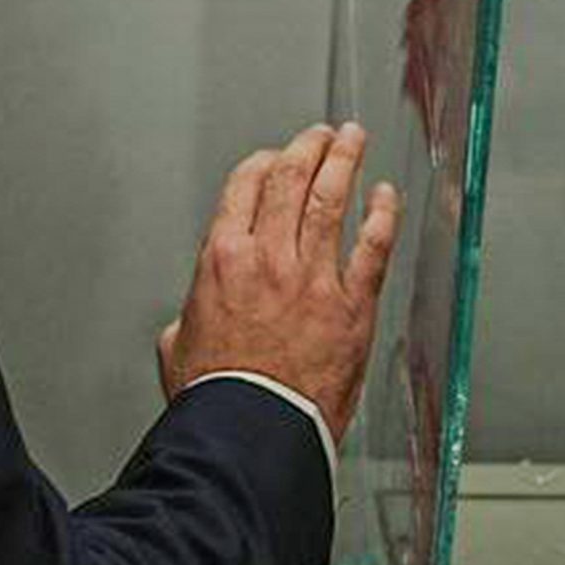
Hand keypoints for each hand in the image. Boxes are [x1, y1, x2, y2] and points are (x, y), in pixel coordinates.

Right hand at [155, 122, 398, 444]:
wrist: (252, 429)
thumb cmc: (216, 395)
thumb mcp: (178, 342)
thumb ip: (194, 313)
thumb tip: (198, 316)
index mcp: (221, 258)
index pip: (244, 186)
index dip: (262, 162)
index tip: (273, 157)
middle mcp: (267, 258)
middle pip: (290, 180)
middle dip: (307, 147)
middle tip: (321, 134)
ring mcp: (313, 278)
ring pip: (331, 200)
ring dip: (344, 162)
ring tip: (352, 140)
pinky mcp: (351, 305)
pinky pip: (372, 247)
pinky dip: (381, 215)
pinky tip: (386, 197)